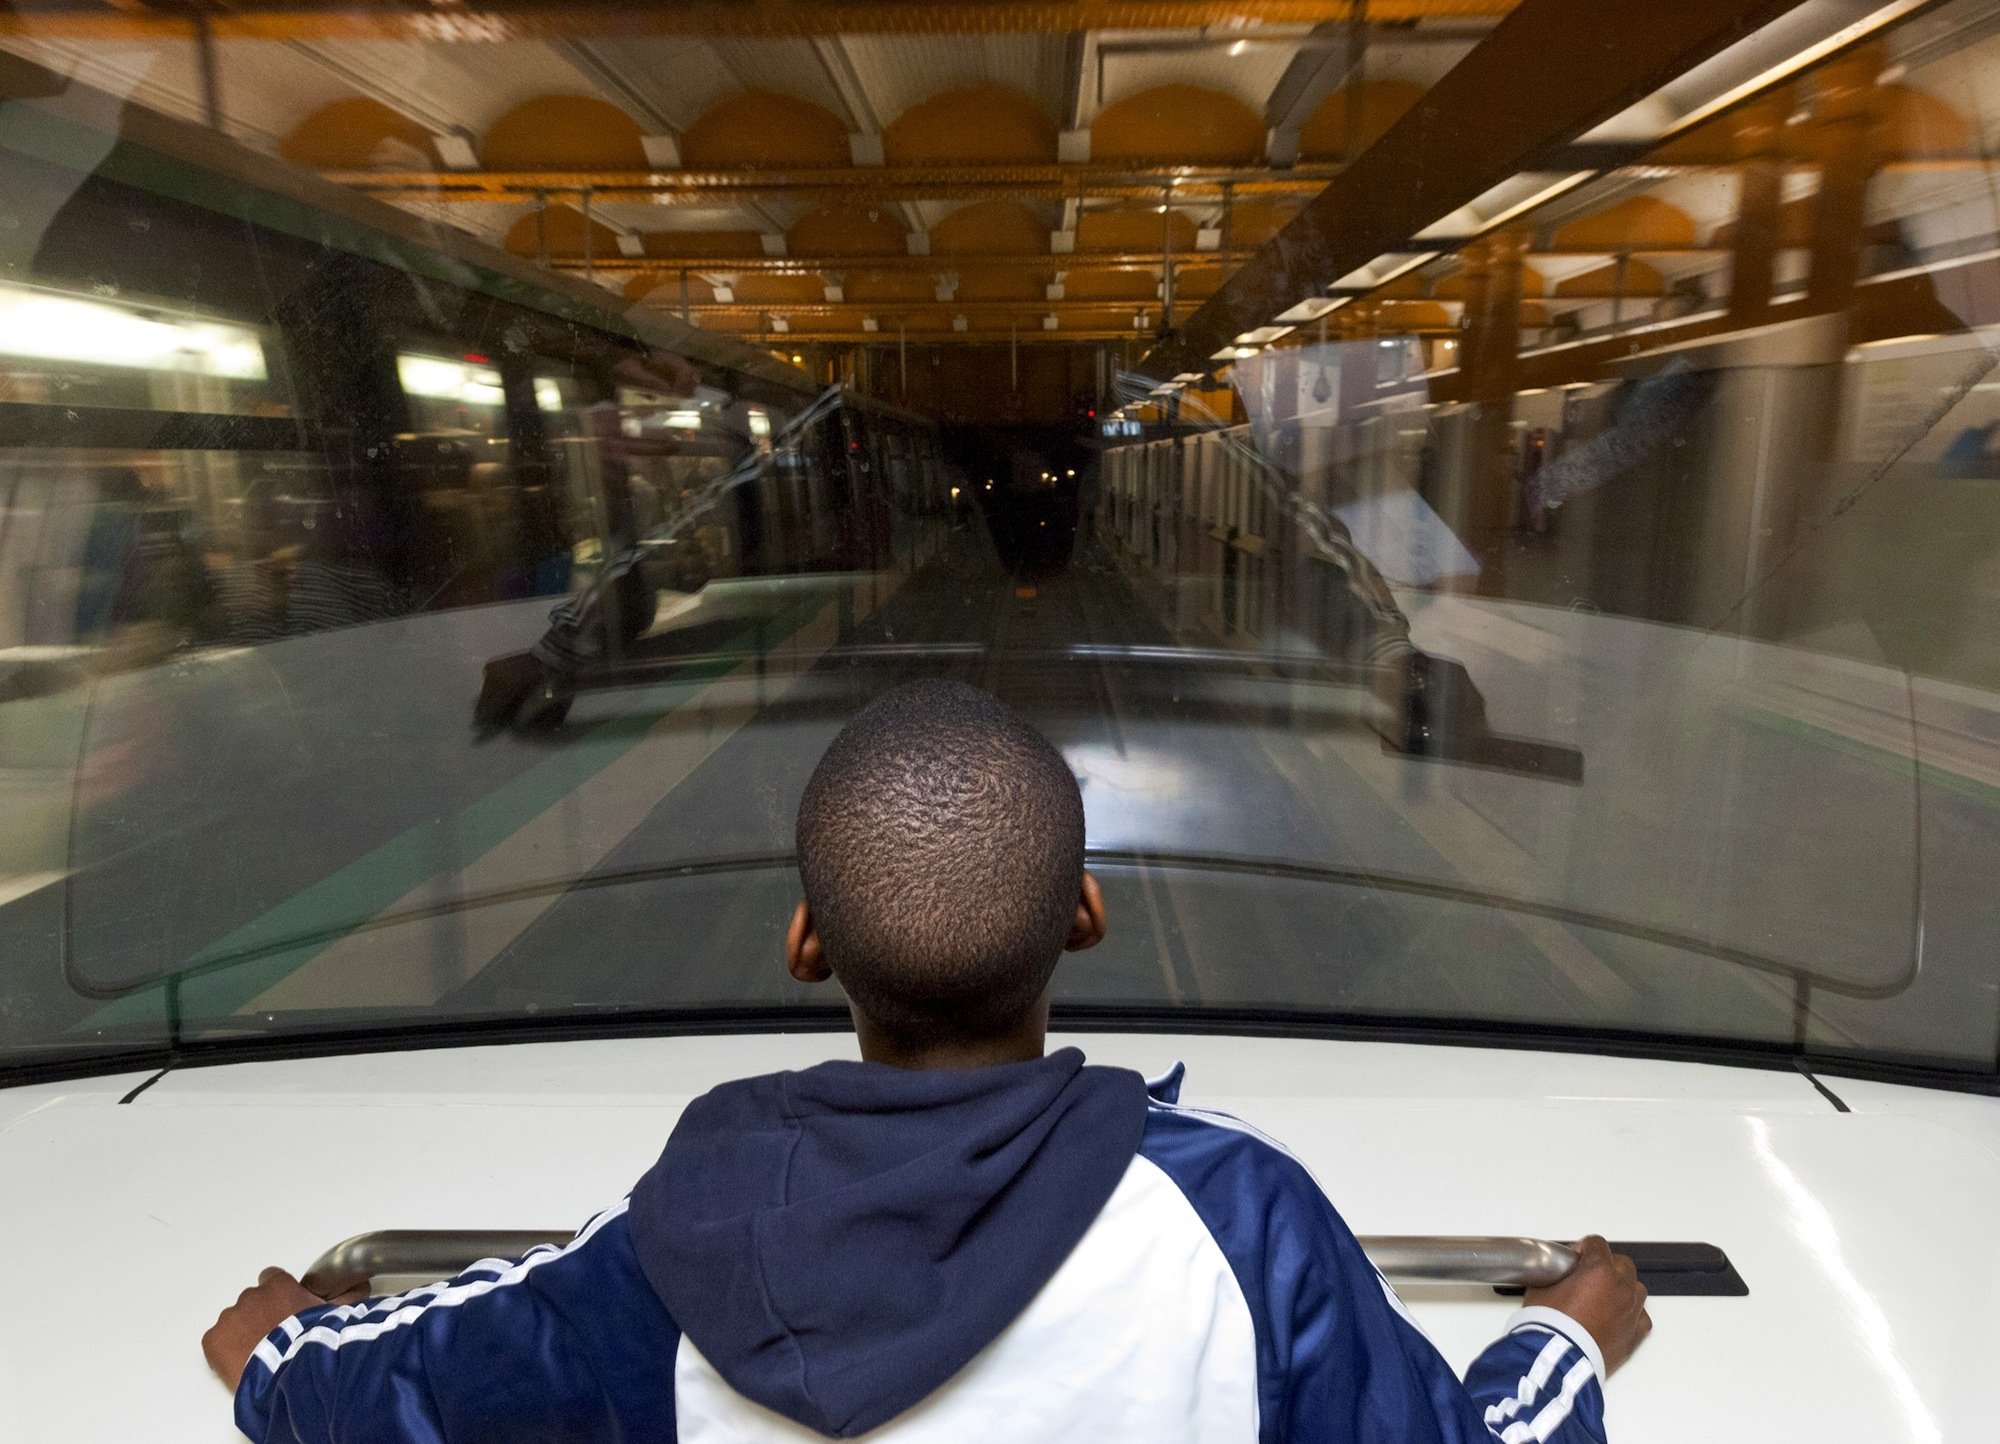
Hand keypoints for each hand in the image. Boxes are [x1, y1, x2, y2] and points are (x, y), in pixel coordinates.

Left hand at [202, 1266, 367, 1392]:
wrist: (288, 1373)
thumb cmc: (313, 1342)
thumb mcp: (336, 1315)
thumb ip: (345, 1297)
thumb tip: (361, 1286)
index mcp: (278, 1285)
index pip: (272, 1278)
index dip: (278, 1295)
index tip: (285, 1309)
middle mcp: (251, 1296)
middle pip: (252, 1301)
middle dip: (261, 1315)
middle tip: (275, 1337)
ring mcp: (229, 1317)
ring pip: (234, 1320)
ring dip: (244, 1331)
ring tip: (260, 1353)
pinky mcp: (213, 1340)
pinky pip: (216, 1340)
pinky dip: (224, 1349)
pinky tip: (241, 1361)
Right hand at [1523, 1236, 1650, 1375]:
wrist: (1558, 1358)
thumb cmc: (1551, 1327)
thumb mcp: (1541, 1290)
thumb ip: (1553, 1276)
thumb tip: (1553, 1276)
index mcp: (1599, 1270)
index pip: (1597, 1244)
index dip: (1583, 1248)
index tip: (1575, 1257)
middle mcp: (1621, 1287)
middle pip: (1622, 1263)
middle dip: (1606, 1265)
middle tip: (1588, 1276)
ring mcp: (1631, 1311)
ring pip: (1636, 1288)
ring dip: (1622, 1288)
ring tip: (1604, 1297)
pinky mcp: (1635, 1335)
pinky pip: (1641, 1316)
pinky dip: (1631, 1314)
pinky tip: (1616, 1318)